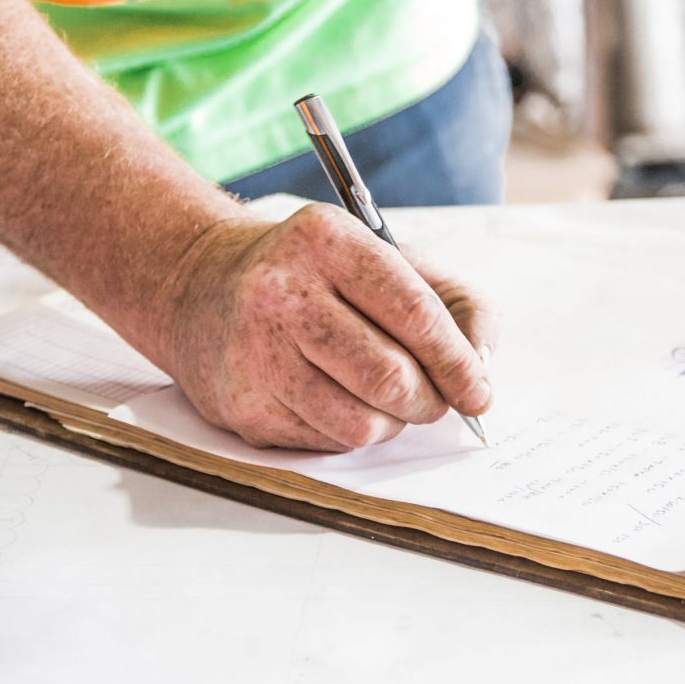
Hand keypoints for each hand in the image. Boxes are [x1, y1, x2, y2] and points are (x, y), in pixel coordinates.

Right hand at [160, 204, 496, 450]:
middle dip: (430, 401)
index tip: (478, 390)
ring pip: (361, 424)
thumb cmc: (316, 277)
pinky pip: (326, 443)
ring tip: (385, 398)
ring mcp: (255, 351)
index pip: (414, 313)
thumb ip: (456, 302)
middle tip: (435, 401)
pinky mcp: (242, 405)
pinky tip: (335, 399)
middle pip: (390, 377)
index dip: (458, 362)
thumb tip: (481, 365)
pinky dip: (349, 432)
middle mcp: (282, 291)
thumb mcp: (388, 259)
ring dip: (392, 423)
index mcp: (328, 240)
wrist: (203, 287)